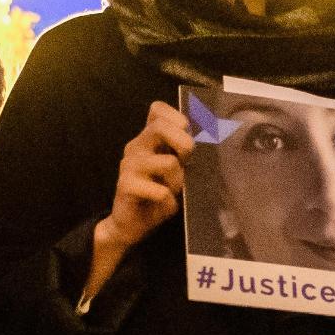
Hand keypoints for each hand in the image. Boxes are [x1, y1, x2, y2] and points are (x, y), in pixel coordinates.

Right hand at [86, 104, 194, 299]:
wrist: (130, 224)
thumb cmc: (156, 196)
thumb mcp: (174, 171)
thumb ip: (182, 153)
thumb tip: (208, 139)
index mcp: (147, 139)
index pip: (157, 110)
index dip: (177, 118)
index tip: (186, 136)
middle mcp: (136, 146)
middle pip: (160, 126)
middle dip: (183, 144)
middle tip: (186, 163)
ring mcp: (129, 165)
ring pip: (168, 163)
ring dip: (177, 181)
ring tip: (172, 192)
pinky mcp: (126, 185)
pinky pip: (159, 190)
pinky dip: (167, 201)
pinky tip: (162, 205)